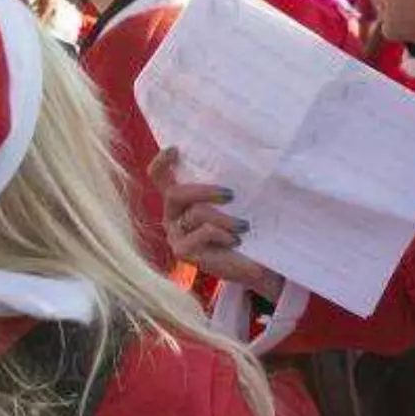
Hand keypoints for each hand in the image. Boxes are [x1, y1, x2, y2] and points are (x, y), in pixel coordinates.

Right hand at [150, 147, 280, 296]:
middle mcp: (173, 215)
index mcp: (181, 199)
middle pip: (175, 193)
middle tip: (230, 195)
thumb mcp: (237, 202)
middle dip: (203, 190)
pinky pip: (204, 232)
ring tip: (244, 226)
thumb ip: (228, 186)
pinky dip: (224, 233)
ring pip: (196, 213)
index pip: (160, 177)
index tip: (176, 149)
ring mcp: (175, 234)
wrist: (254, 265)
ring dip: (226, 218)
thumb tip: (247, 159)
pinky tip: (236, 240)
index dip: (162, 162)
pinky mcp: (183, 251)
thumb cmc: (244, 229)